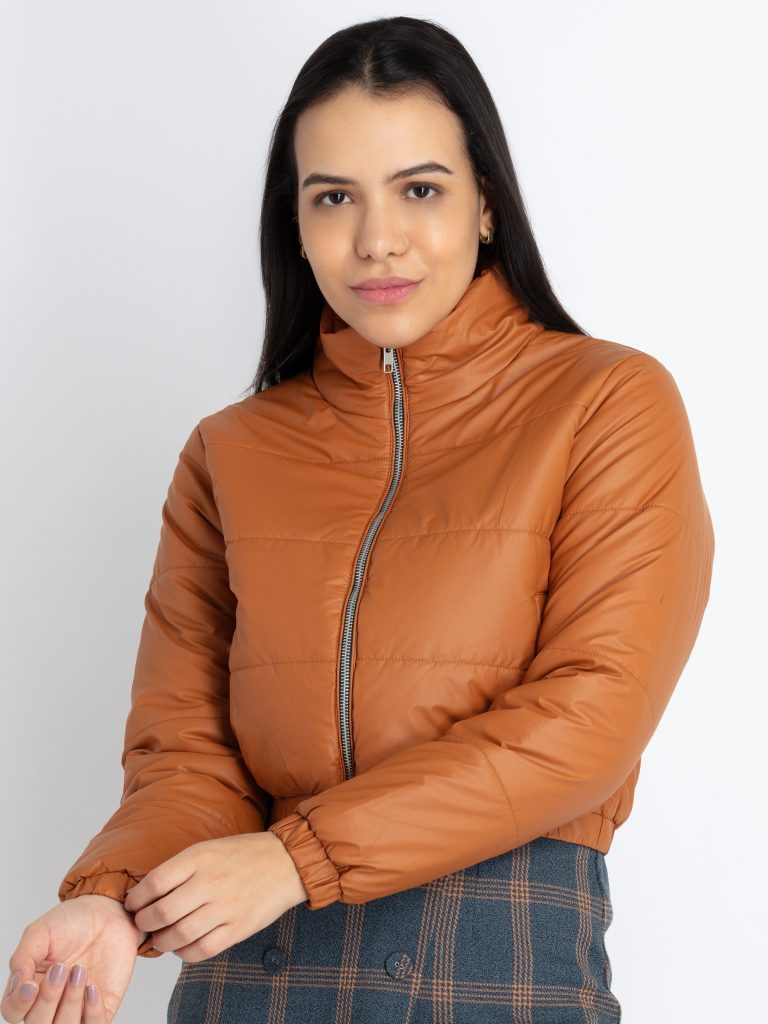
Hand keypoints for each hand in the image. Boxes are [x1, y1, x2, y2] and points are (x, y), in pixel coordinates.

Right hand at [2, 894, 143, 1022]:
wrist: (107, 913)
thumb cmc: (71, 922)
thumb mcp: (40, 931)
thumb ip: (23, 957)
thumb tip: (19, 983)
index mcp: (29, 986)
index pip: (13, 1012)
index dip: (19, 1004)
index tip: (32, 984)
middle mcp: (49, 1003)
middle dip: (48, 1000)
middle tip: (62, 969)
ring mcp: (75, 1008)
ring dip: (70, 1004)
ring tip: (80, 971)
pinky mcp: (100, 1008)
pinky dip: (93, 1012)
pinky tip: (93, 988)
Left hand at [123, 832, 308, 962]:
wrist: (286, 862)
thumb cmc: (243, 854)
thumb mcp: (209, 848)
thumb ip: (181, 868)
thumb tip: (147, 893)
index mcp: (201, 857)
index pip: (156, 882)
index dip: (137, 898)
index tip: (132, 903)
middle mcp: (212, 881)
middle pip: (163, 912)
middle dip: (144, 922)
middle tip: (142, 923)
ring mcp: (226, 907)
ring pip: (180, 935)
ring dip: (162, 941)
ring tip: (160, 937)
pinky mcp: (239, 928)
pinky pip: (203, 949)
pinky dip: (185, 953)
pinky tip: (182, 946)